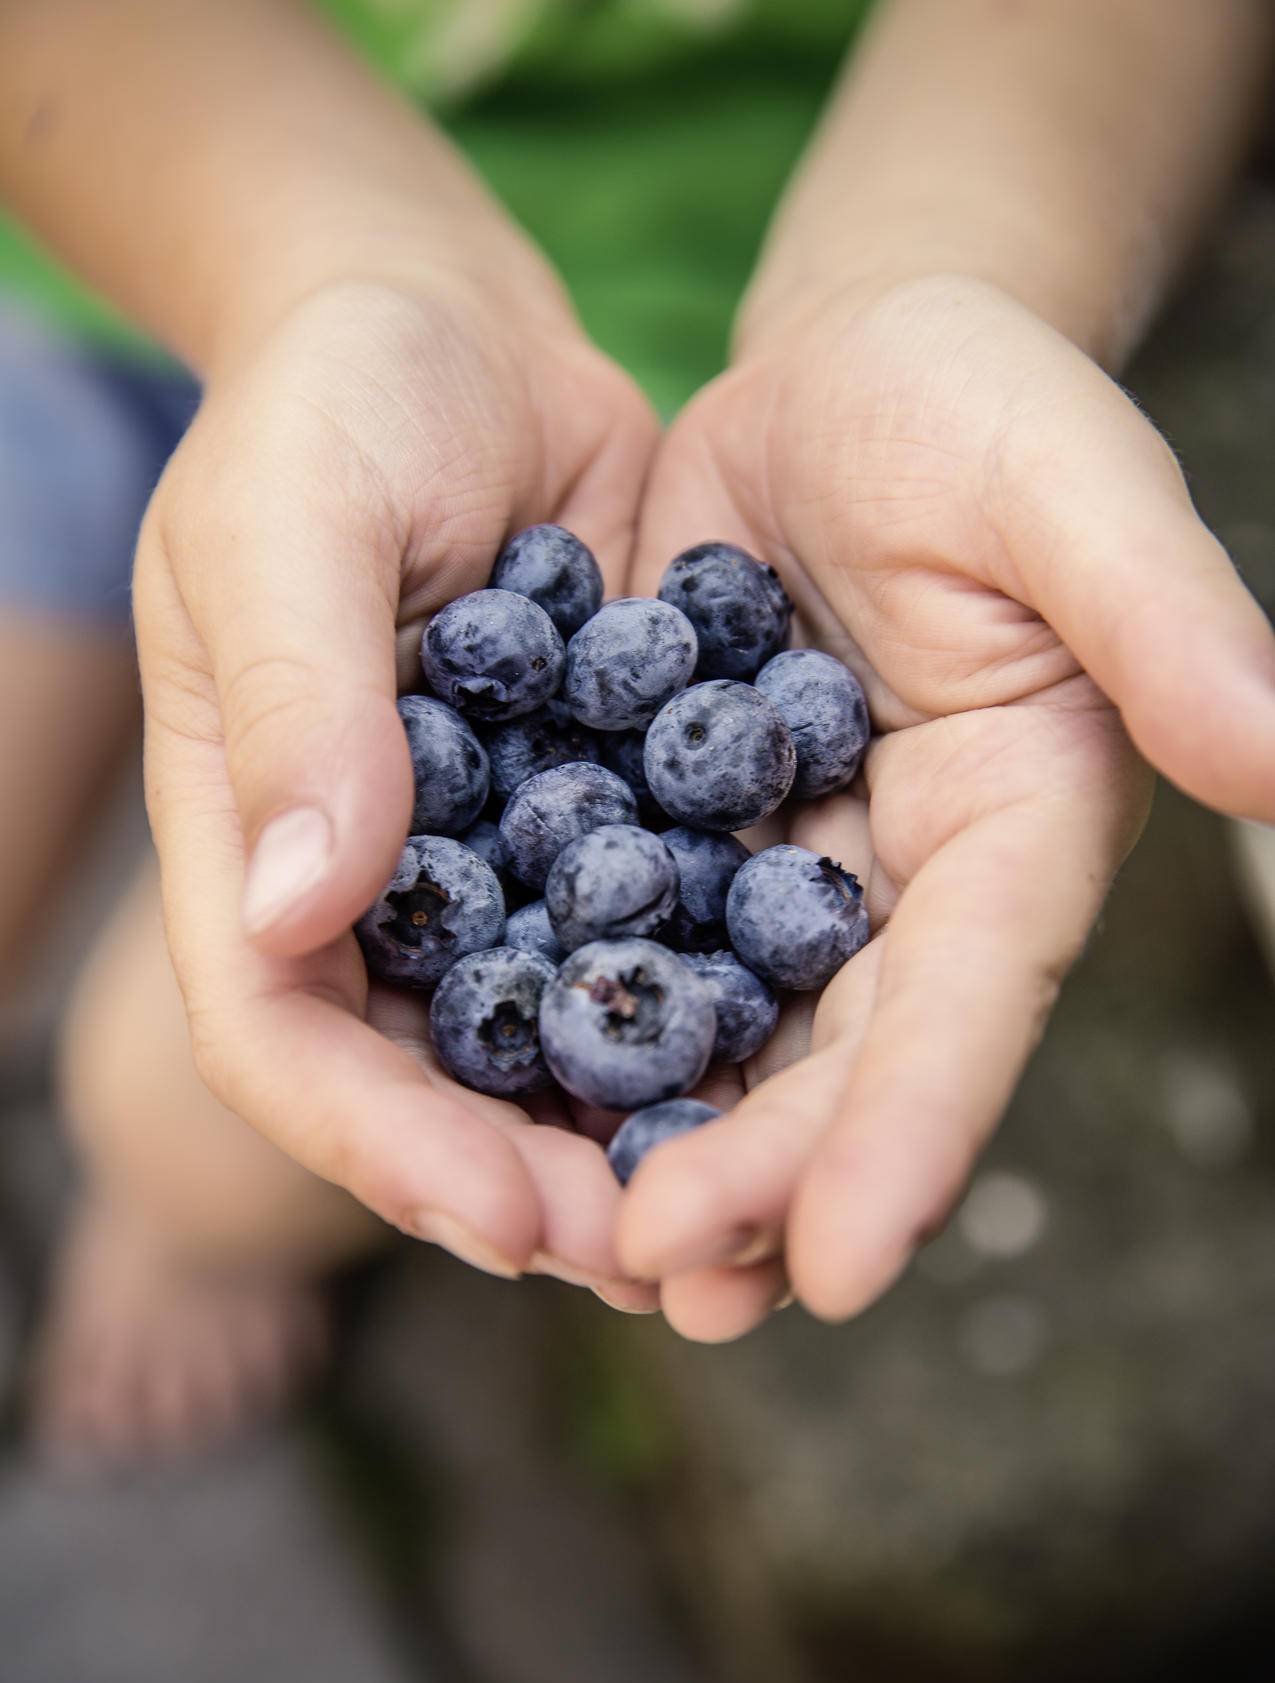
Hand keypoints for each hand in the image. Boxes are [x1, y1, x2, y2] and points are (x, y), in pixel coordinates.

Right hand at [135, 271, 658, 1299]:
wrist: (459, 332)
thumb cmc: (335, 397)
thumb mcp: (286, 514)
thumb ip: (295, 701)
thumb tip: (300, 907)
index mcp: (250, 841)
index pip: (283, 1037)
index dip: (384, 1144)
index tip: (507, 1218)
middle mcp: (363, 889)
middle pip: (420, 1089)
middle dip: (522, 1188)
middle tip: (648, 1259)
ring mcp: (479, 871)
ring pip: (540, 1051)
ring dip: (625, 1143)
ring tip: (730, 1218)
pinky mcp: (592, 830)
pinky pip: (645, 949)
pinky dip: (703, 1024)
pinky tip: (791, 1078)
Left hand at [618, 273, 1274, 1336]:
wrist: (841, 370)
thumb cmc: (977, 400)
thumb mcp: (1069, 486)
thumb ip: (1166, 618)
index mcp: (1014, 830)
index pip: (969, 1003)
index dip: (910, 1133)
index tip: (843, 1265)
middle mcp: (904, 887)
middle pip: (837, 1057)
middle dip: (761, 1175)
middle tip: (668, 1279)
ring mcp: (784, 872)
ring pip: (725, 1036)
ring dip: (663, 1148)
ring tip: (592, 1259)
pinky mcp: (677, 836)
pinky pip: (615, 944)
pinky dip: (568, 1024)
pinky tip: (501, 1101)